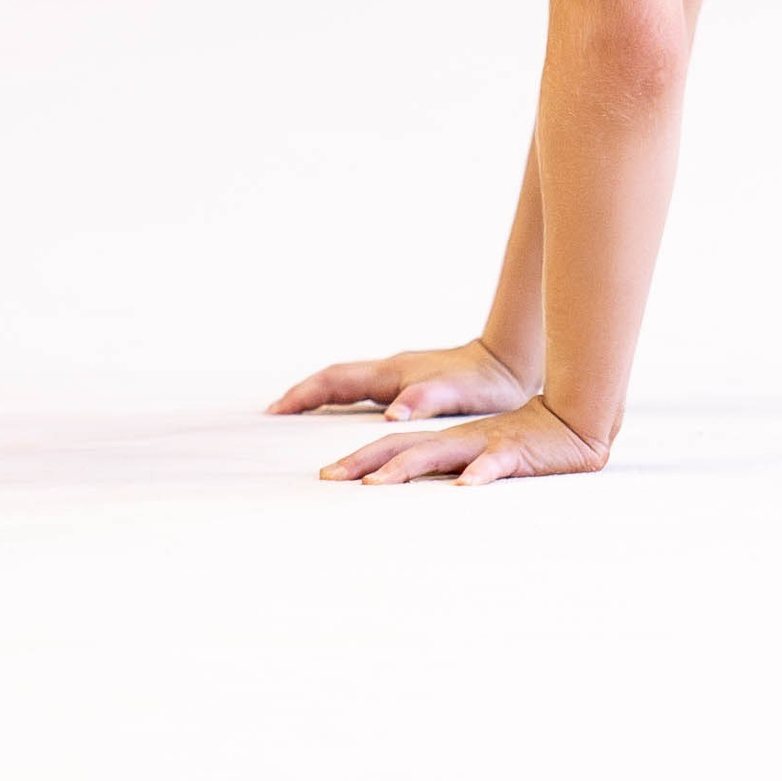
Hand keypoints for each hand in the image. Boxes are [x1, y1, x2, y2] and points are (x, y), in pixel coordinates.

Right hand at [267, 337, 532, 426]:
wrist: (507, 363)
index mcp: (392, 374)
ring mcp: (398, 375)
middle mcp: (389, 371)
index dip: (304, 395)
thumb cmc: (482, 383)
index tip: (276, 411)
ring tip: (298, 414)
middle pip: (334, 378)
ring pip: (348, 383)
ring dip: (320, 396)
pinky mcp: (409, 385)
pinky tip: (345, 416)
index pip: (335, 381)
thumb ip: (421, 402)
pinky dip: (343, 401)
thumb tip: (390, 417)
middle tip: (275, 413)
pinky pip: (364, 391)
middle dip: (302, 394)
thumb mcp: (453, 393)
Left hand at [319, 395, 608, 487]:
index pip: (394, 445)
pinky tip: (466, 486)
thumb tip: (406, 492)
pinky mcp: (515, 453)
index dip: (359, 458)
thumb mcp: (477, 459)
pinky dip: (480, 473)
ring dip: (405, 468)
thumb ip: (447, 470)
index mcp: (447, 441)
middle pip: (402, 447)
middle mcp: (457, 440)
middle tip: (329, 478)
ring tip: (375, 485)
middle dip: (363, 462)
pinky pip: (496, 463)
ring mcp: (484, 444)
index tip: (325, 476)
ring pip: (438, 453)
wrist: (574, 422)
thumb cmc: (522, 447)